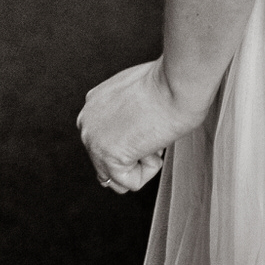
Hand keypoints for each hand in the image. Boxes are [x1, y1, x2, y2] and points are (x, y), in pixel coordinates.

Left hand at [77, 57, 202, 193]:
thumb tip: (135, 133)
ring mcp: (94, 142)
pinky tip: (155, 141)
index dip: (133, 138)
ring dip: (141, 162)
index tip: (148, 120)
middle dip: (136, 152)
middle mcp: (87, 124)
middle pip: (108, 163)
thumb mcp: (137, 92)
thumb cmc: (169, 82)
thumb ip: (124, 113)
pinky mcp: (109, 158)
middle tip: (152, 126)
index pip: (104, 141)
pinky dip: (151, 168)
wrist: (177, 82)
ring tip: (152, 134)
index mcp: (93, 104)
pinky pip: (133, 182)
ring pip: (119, 176)